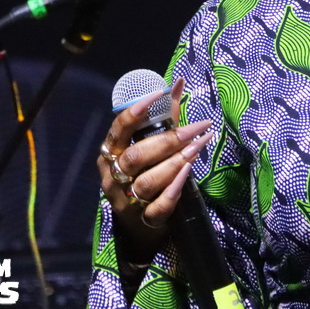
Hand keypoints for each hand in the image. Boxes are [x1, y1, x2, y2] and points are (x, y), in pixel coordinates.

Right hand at [98, 78, 212, 243]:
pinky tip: (188, 173)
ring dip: (175, 162)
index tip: (159, 94)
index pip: (118, 130)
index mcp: (111, 152)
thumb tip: (178, 82)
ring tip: (198, 147)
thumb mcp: (150, 145)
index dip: (135, 111)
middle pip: (136, 156)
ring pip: (148, 181)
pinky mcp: (143, 220)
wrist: (139, 226)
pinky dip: (173, 190)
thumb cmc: (145, 173)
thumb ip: (164, 117)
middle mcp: (113, 176)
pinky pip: (158, 206)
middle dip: (168, 140)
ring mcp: (126, 200)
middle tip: (198, 127)